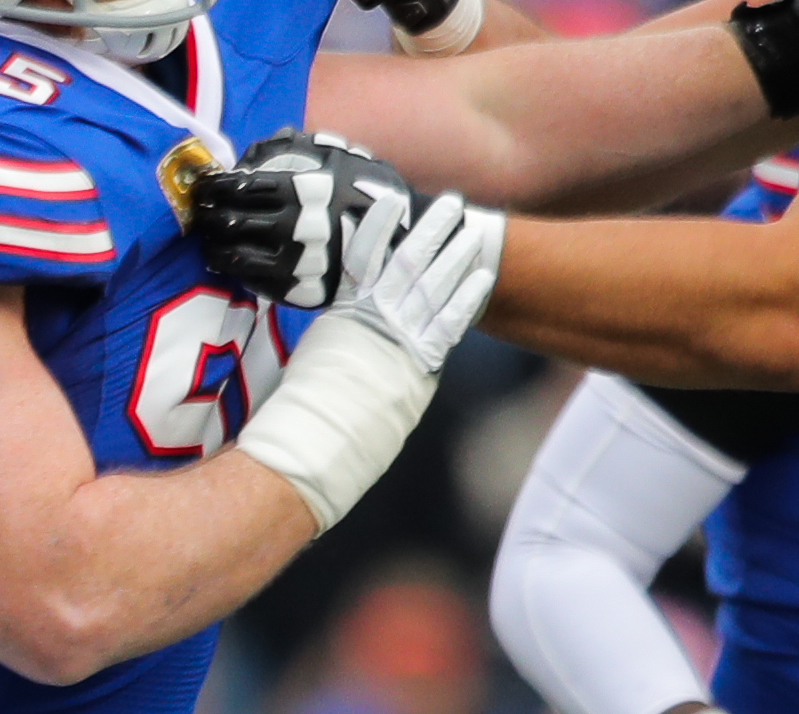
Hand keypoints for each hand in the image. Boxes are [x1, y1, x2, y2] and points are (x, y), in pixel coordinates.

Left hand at [190, 131, 416, 309]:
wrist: (398, 241)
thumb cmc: (365, 193)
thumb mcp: (338, 158)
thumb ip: (295, 150)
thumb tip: (259, 147)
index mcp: (299, 190)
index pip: (239, 187)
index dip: (215, 188)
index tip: (205, 188)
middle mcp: (291, 226)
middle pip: (229, 221)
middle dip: (210, 216)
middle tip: (203, 213)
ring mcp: (291, 260)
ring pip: (232, 255)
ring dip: (214, 245)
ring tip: (211, 239)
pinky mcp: (293, 288)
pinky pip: (250, 280)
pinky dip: (233, 268)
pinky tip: (228, 260)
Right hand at [334, 189, 502, 375]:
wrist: (325, 426)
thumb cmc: (317, 390)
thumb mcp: (321, 343)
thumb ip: (342, 318)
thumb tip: (351, 301)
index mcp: (347, 309)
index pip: (363, 258)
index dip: (378, 227)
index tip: (390, 200)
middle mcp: (376, 315)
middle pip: (409, 262)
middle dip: (432, 230)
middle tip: (452, 203)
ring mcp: (401, 334)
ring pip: (435, 285)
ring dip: (457, 256)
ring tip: (475, 231)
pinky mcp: (422, 357)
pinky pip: (450, 322)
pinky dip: (467, 299)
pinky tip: (481, 278)